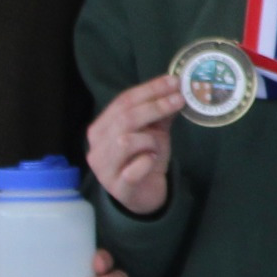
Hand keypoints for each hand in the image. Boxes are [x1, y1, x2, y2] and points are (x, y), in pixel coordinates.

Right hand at [88, 75, 186, 217]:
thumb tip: (175, 89)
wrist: (145, 194)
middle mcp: (97, 147)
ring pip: (125, 141)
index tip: (174, 81)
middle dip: (155, 106)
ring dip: (149, 139)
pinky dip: (146, 162)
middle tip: (179, 99)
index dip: (149, 89)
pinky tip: (152, 161)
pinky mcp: (119, 189)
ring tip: (158, 145)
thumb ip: (160, 113)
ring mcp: (104, 169)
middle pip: (124, 118)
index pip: (123, 101)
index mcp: (101, 128)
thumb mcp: (154, 132)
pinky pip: (133, 171)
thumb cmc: (145, 159)